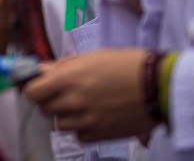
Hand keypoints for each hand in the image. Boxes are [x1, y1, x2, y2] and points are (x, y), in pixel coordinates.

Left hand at [24, 49, 156, 142]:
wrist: (160, 87)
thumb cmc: (128, 65)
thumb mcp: (94, 57)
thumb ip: (64, 66)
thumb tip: (41, 70)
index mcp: (70, 78)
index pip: (32, 92)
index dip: (32, 88)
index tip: (37, 86)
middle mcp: (75, 101)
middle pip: (44, 108)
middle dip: (49, 100)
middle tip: (62, 92)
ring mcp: (87, 121)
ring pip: (60, 124)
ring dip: (65, 115)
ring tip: (82, 104)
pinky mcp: (101, 135)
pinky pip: (79, 136)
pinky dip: (81, 128)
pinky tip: (94, 116)